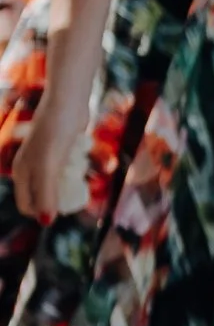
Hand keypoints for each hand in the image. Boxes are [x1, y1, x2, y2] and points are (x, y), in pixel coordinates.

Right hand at [12, 83, 88, 224]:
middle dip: (58, 199)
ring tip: (76, 171)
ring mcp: (46, 159)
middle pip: (43, 196)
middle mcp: (31, 167)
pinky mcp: (61, 151)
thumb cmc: (54, 133)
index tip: (63, 210)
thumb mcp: (48, 168)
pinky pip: (67, 170)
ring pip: (57, 184)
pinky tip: (81, 162)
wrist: (68, 103)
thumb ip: (46, 195)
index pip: (26, 205)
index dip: (43, 212)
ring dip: (68, 185)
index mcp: (22, 172)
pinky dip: (74, 171)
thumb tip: (46, 222)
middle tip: (74, 191)